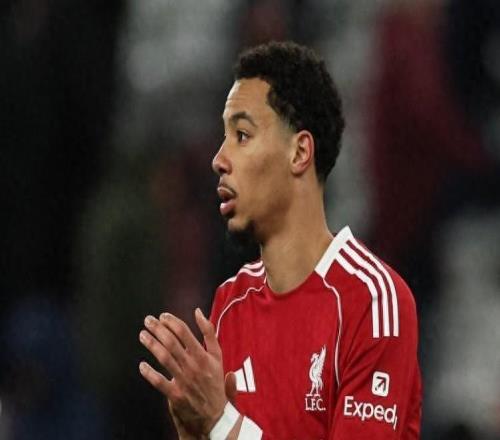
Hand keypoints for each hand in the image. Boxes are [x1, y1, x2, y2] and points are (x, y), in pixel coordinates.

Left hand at [139, 308, 226, 435]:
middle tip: (148, 320)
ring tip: (142, 335)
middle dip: (158, 329)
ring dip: (151, 345)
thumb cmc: (214, 380)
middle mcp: (193, 366)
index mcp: (203, 355)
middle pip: (171, 342)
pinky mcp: (175, 395)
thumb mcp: (217, 355)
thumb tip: (198, 312)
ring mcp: (184, 381)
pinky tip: (142, 365)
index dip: (171, 322)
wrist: (215, 413)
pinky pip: (159, 382)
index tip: (162, 316)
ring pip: (164, 358)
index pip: (184, 332)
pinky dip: (149, 373)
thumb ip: (209, 332)